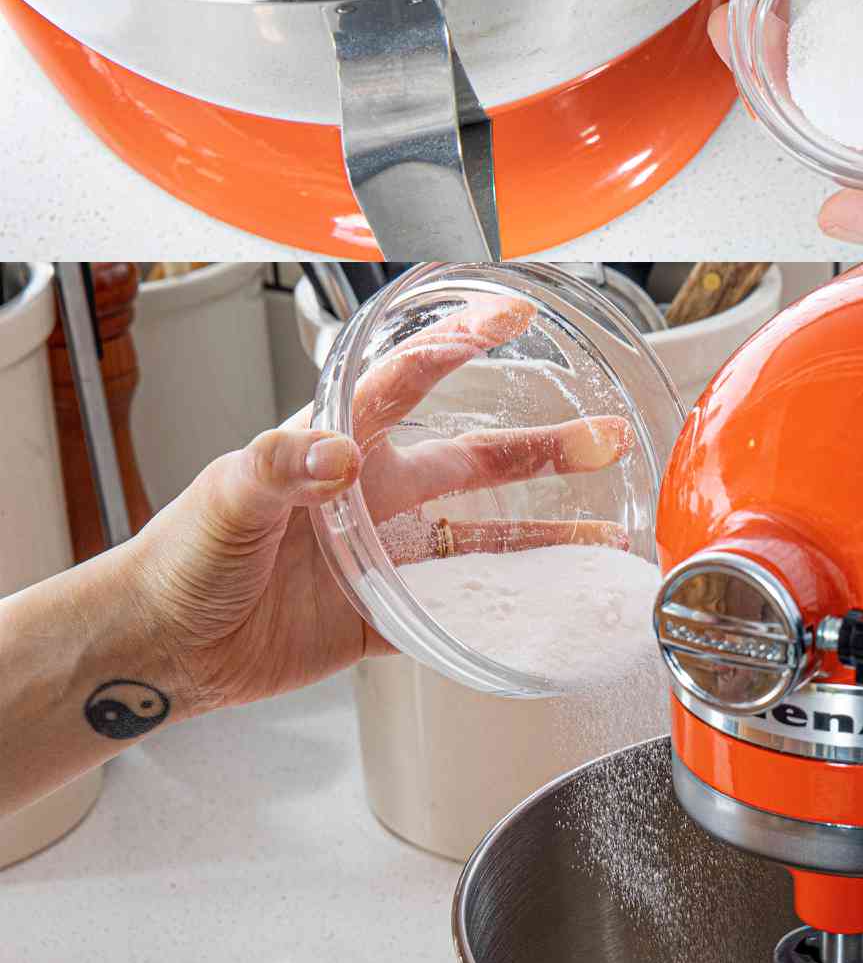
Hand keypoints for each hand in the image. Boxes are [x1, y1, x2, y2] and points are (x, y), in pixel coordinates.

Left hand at [127, 290, 633, 714]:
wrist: (159, 645)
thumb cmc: (178, 558)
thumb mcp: (225, 496)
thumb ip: (281, 465)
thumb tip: (338, 454)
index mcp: (338, 446)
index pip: (409, 381)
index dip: (461, 345)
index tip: (511, 317)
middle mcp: (373, 494)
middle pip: (474, 462)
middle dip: (540, 448)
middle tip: (598, 435)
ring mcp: (383, 556)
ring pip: (481, 539)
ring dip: (543, 535)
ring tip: (603, 531)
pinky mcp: (381, 617)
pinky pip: (456, 611)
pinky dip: (506, 613)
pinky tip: (550, 610)